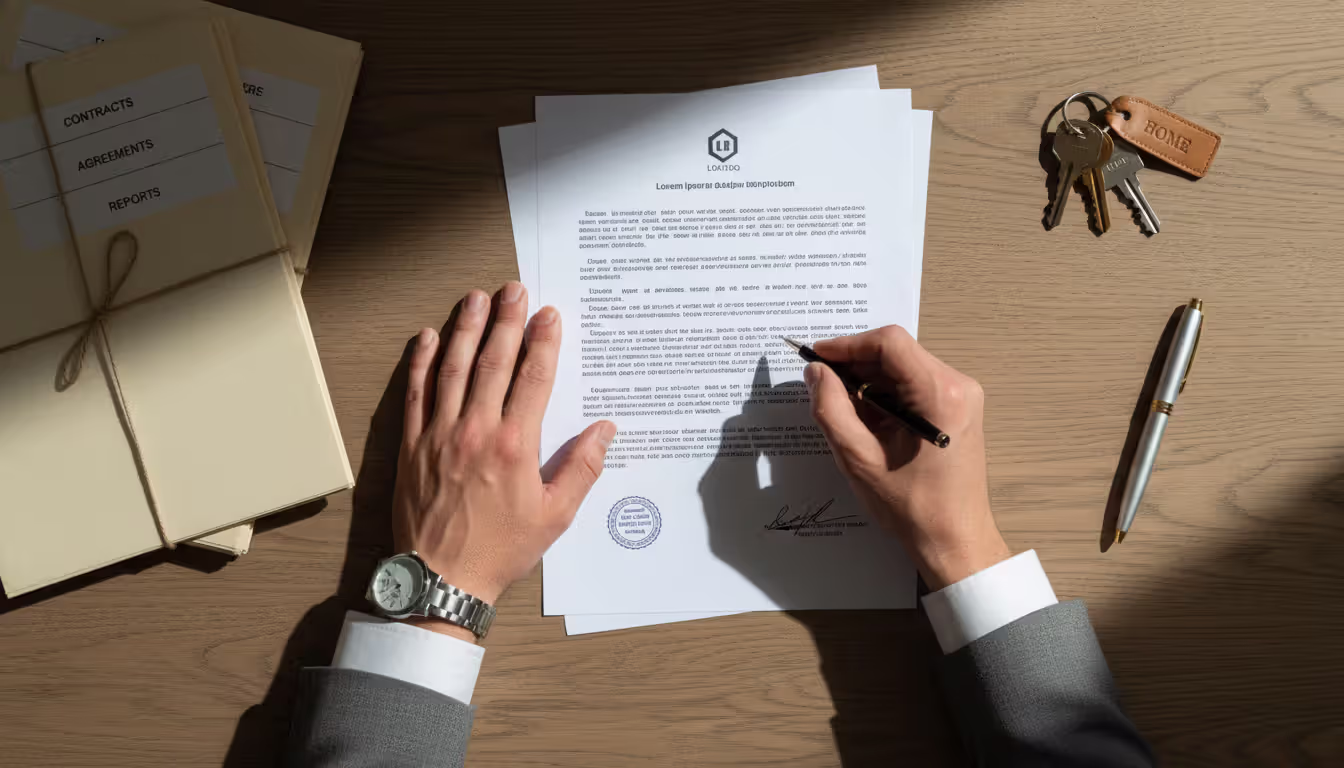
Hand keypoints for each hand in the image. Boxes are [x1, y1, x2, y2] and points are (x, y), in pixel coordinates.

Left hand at [392, 282, 615, 639]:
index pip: (533, 378)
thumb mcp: (555, 517)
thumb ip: (582, 469)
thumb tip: (606, 430)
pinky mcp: (412, 446)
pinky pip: (415, 393)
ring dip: (466, 329)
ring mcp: (439, 434)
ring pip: (453, 368)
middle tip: (514, 290)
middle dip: (506, 321)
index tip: (549, 315)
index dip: (543, 342)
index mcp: (515, 446)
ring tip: (475, 298)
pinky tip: (429, 337)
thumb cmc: (500, 551)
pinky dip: (422, 362)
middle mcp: (475, 431)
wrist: (440, 579)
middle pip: (493, 362)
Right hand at [804, 326, 1009, 590]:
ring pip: (903, 367)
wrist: (955, 539)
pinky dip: (885, 393)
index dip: (847, 345)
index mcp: (940, 394)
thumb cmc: (912, 507)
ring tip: (841, 407)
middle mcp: (958, 386)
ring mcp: (962, 396)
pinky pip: (914, 384)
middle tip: (821, 385)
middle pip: (897, 352)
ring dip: (868, 380)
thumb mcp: (859, 459)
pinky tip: (865, 418)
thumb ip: (832, 410)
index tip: (816, 358)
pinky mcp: (957, 408)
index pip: (889, 343)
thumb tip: (816, 373)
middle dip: (855, 364)